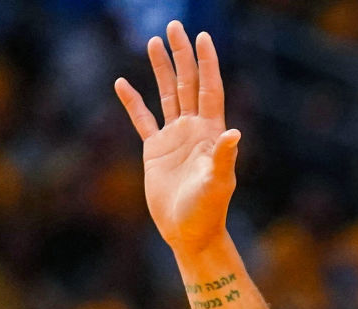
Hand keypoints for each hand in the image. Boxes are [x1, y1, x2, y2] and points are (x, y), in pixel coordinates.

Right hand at [114, 21, 240, 255]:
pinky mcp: (155, 151)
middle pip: (188, 83)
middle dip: (182, 55)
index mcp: (211, 133)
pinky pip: (142, 120)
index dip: (207, 63)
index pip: (210, 89)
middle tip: (174, 26)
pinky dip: (132, 102)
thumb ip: (224, 157)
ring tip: (154, 41)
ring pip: (167, 94)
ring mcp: (174, 138)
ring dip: (161, 69)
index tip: (202, 37)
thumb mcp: (217, 184)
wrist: (189, 234)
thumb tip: (234, 132)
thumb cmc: (207, 212)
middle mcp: (194, 130)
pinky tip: (122, 83)